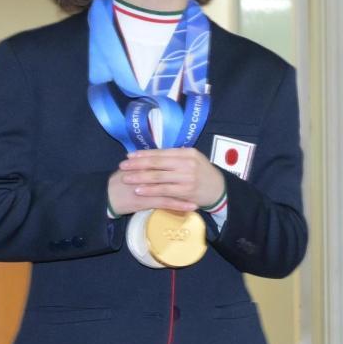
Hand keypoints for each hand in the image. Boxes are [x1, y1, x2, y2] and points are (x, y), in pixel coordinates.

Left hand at [108, 147, 224, 215]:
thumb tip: (153, 154)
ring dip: (140, 177)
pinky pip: (163, 190)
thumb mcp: (193, 160)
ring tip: (126, 178)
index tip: (130, 156)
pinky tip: (139, 190)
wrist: (219, 190)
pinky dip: (150, 190)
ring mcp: (187, 177)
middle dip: (138, 164)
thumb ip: (176, 157)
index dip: (144, 154)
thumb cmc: (203, 174)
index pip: (161, 152)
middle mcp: (187, 163)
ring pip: (158, 176)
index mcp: (187, 152)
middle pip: (157, 163)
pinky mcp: (185, 191)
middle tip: (123, 166)